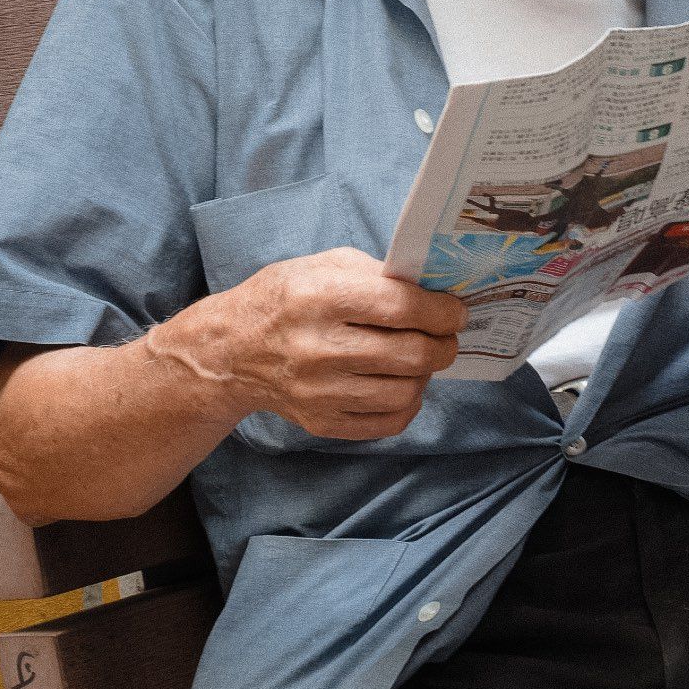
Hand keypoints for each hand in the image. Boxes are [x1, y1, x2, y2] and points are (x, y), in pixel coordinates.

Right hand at [226, 247, 464, 439]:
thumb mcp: (323, 266)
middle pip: (411, 355)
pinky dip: (407, 404)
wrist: (232, 350)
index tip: (455, 312)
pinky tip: (400, 384)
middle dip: (443, 345)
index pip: (402, 308)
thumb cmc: (284, 299)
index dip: (441, 312)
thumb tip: (433, 291)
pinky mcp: (323, 422)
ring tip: (419, 360)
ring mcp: (320, 392)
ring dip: (425, 375)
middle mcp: (319, 348)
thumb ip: (378, 275)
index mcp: (320, 298)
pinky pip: (388, 423)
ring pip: (405, 392)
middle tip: (445, 338)